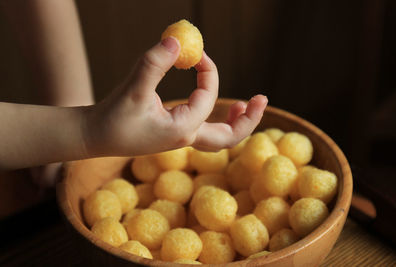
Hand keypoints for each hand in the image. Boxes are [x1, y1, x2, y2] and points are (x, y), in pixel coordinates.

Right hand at [83, 37, 267, 156]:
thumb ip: (154, 63)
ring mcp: (180, 138)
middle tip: (261, 99)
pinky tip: (215, 104)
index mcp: (182, 129)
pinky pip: (204, 130)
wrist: (94, 137)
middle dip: (248, 118)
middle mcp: (186, 136)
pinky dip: (217, 119)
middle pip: (229, 136)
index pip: (208, 97)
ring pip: (219, 137)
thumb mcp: (133, 89)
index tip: (196, 52)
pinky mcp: (172, 134)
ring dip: (235, 122)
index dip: (208, 70)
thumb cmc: (112, 118)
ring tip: (243, 104)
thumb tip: (177, 41)